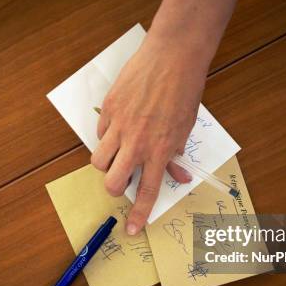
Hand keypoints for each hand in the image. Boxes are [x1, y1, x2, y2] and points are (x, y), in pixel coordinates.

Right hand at [91, 34, 208, 234]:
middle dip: (115, 188)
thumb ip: (176, 154)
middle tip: (122, 180)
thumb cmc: (184, 91)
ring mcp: (120, 125)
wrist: (172, 56)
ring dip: (106, 163)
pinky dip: (107, 135)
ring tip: (117, 153)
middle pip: (112, 182)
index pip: (148, 191)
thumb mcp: (186, 128)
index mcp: (160, 149)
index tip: (131, 229)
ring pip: (98, 160)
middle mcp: (137, 142)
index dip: (139, 214)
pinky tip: (120, 124)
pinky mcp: (108, 108)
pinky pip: (100, 132)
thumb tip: (177, 175)